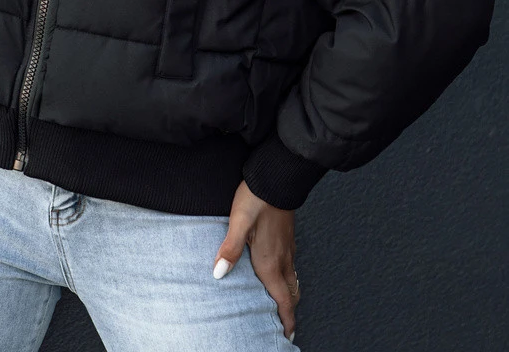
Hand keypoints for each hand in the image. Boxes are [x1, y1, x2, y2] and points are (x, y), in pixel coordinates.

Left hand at [213, 179, 299, 342]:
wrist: (276, 176)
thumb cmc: (257, 197)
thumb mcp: (238, 221)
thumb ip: (230, 248)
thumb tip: (219, 273)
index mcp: (271, 261)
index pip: (283, 300)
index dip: (286, 320)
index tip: (285, 335)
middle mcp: (283, 258)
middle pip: (291, 295)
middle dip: (288, 312)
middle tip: (283, 326)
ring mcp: (288, 248)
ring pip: (293, 281)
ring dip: (288, 297)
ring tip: (280, 306)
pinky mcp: (287, 237)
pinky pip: (292, 267)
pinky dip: (288, 280)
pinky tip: (277, 273)